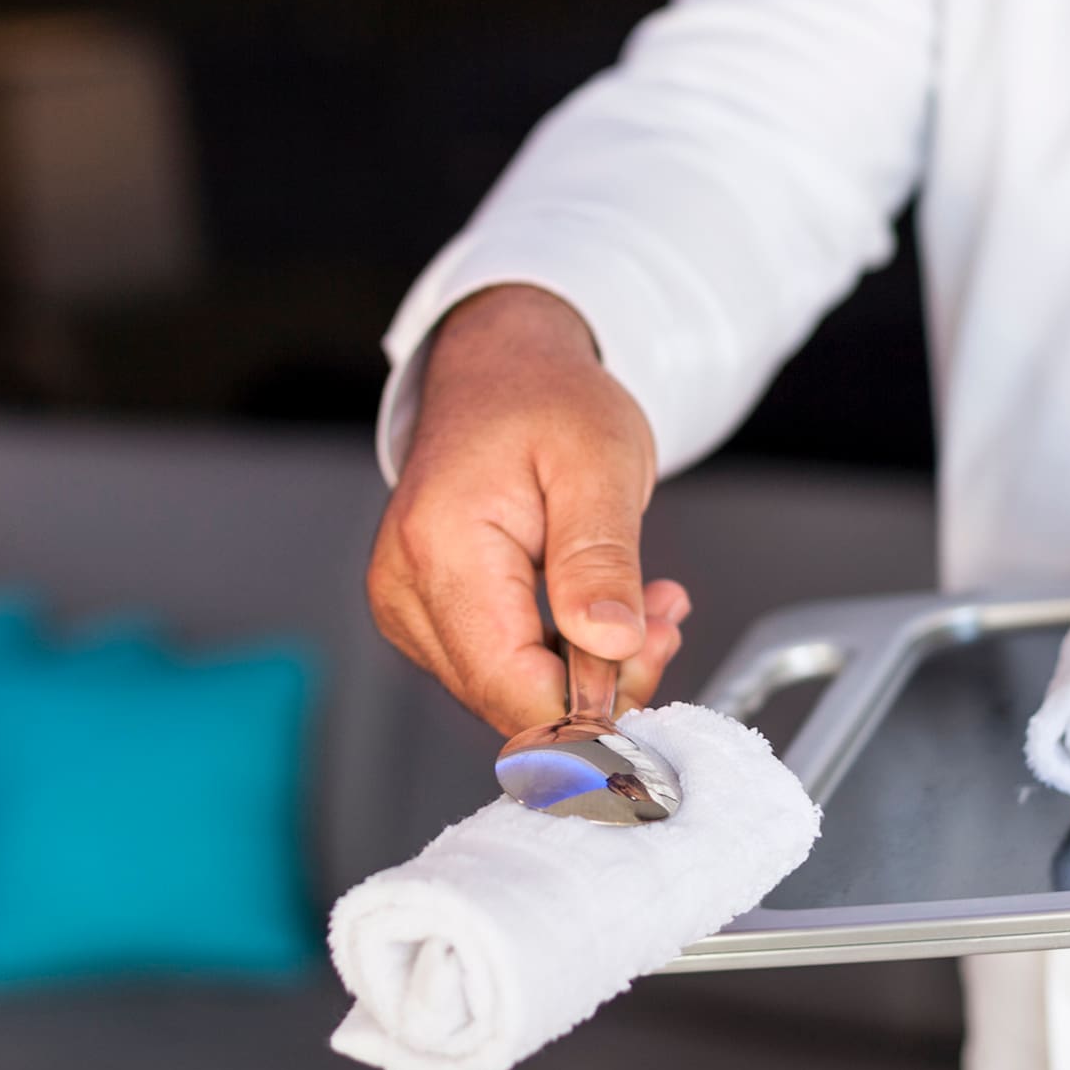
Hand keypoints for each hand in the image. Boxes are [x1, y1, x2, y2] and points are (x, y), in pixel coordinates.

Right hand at [366, 284, 690, 734]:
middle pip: (509, 700)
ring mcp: (407, 605)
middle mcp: (406, 586)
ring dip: (587, 669)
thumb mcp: (601, 460)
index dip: (594, 703)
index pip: (513, 687)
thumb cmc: (544, 397)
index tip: (655, 656)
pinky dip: (560, 656)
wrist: (502, 367)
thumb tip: (611, 645)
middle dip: (600, 681)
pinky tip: (599, 611)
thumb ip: (601, 558)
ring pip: (507, 694)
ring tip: (641, 602)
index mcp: (442, 547)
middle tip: (662, 617)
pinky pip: (498, 670)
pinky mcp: (424, 615)